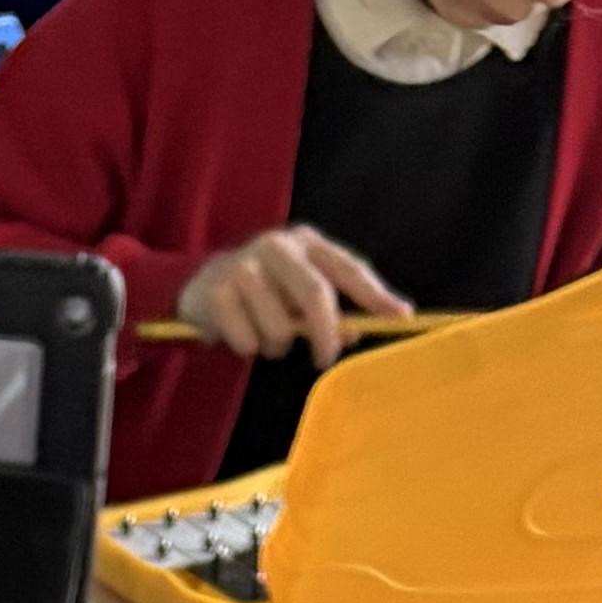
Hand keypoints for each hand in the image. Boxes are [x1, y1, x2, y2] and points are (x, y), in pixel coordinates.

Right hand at [179, 228, 413, 371]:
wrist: (201, 284)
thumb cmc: (264, 292)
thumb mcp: (298, 293)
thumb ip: (331, 309)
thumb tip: (358, 332)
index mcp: (307, 243)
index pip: (348, 268)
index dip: (375, 294)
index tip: (400, 317)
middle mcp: (278, 246)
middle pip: (315, 293)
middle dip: (325, 334)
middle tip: (324, 359)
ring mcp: (245, 266)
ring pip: (278, 327)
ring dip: (276, 347)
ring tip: (265, 339)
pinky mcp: (218, 291)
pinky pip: (247, 339)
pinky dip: (247, 347)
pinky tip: (238, 334)